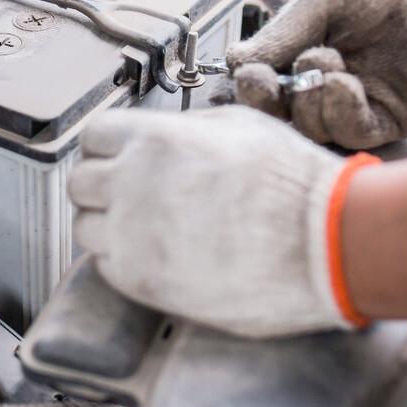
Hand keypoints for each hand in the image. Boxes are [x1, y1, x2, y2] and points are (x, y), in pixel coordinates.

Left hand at [70, 106, 377, 337]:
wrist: (326, 244)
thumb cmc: (295, 185)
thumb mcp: (239, 126)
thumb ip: (185, 129)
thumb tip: (161, 135)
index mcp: (154, 139)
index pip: (95, 136)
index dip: (108, 147)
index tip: (116, 158)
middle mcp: (133, 183)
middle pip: (81, 182)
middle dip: (101, 186)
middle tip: (127, 195)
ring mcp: (133, 234)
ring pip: (85, 226)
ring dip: (106, 226)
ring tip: (142, 229)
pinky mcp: (143, 280)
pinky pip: (106, 267)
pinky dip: (122, 261)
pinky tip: (154, 255)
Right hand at [226, 0, 406, 148]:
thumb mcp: (320, 0)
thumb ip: (281, 34)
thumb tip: (235, 62)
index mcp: (303, 56)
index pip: (267, 88)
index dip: (253, 89)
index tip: (248, 75)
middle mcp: (328, 85)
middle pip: (286, 117)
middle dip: (273, 101)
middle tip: (269, 79)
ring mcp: (360, 103)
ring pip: (317, 129)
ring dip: (310, 104)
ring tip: (321, 65)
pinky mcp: (394, 115)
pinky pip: (358, 131)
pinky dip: (342, 112)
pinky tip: (340, 83)